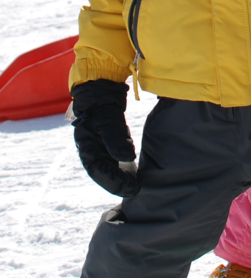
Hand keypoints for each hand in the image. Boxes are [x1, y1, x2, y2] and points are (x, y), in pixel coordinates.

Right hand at [71, 79, 138, 196]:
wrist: (99, 88)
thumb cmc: (101, 105)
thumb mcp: (108, 121)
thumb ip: (116, 139)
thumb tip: (127, 157)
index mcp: (87, 147)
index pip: (99, 171)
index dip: (114, 182)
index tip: (131, 186)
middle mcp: (91, 150)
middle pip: (104, 173)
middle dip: (118, 183)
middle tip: (136, 188)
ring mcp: (99, 146)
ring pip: (109, 167)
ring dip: (121, 176)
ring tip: (136, 182)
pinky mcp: (107, 141)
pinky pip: (114, 159)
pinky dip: (123, 166)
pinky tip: (133, 169)